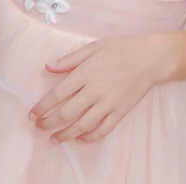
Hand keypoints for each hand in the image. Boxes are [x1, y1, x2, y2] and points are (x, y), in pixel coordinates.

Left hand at [31, 34, 176, 143]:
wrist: (153, 58)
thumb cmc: (123, 49)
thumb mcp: (95, 47)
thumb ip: (70, 59)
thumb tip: (48, 67)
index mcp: (86, 73)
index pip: (58, 94)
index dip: (43, 107)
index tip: (32, 114)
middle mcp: (95, 90)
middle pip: (66, 113)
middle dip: (49, 123)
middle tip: (39, 127)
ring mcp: (109, 103)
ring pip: (82, 125)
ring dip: (65, 135)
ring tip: (55, 139)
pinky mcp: (120, 111)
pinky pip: (103, 130)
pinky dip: (90, 137)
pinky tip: (81, 138)